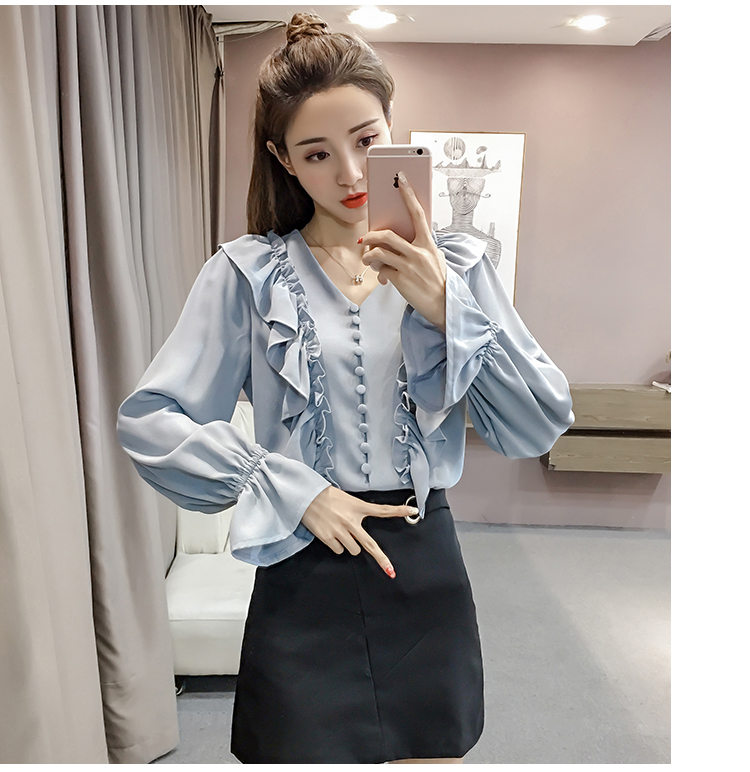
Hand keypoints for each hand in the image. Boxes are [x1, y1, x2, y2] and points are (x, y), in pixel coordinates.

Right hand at [300, 486, 418, 577]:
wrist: (306, 496)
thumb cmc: (326, 496)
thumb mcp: (346, 499)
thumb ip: (357, 511)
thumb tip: (359, 527)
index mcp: (358, 507)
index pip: (382, 509)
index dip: (399, 510)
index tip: (413, 510)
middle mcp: (351, 521)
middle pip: (370, 545)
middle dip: (381, 559)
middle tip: (390, 571)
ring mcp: (340, 531)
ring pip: (353, 550)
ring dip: (349, 544)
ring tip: (340, 531)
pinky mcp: (327, 537)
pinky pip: (338, 550)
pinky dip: (336, 545)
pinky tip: (330, 534)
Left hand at [361, 171, 447, 330]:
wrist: (443, 304)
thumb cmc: (438, 281)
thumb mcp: (435, 259)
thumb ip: (421, 247)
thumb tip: (402, 241)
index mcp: (428, 243)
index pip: (418, 213)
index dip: (409, 195)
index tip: (401, 179)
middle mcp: (418, 252)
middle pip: (387, 236)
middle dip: (371, 235)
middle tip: (364, 238)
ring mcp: (409, 266)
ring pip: (379, 253)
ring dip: (368, 255)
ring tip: (367, 258)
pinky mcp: (401, 280)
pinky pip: (382, 270)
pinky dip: (379, 271)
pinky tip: (382, 275)